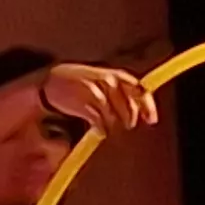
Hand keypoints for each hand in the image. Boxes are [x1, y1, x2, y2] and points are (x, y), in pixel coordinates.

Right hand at [35, 63, 153, 134]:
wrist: (52, 80)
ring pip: (114, 114)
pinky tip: (99, 130)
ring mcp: (95, 92)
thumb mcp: (103, 80)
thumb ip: (120, 91)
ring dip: (114, 123)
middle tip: (129, 125)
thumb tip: (138, 109)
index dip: (148, 106)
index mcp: (116, 75)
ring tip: (110, 126)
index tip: (151, 120)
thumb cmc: (81, 83)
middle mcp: (108, 81)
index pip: (139, 90)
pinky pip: (99, 120)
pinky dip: (101, 127)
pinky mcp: (83, 104)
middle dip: (130, 117)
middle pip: (128, 105)